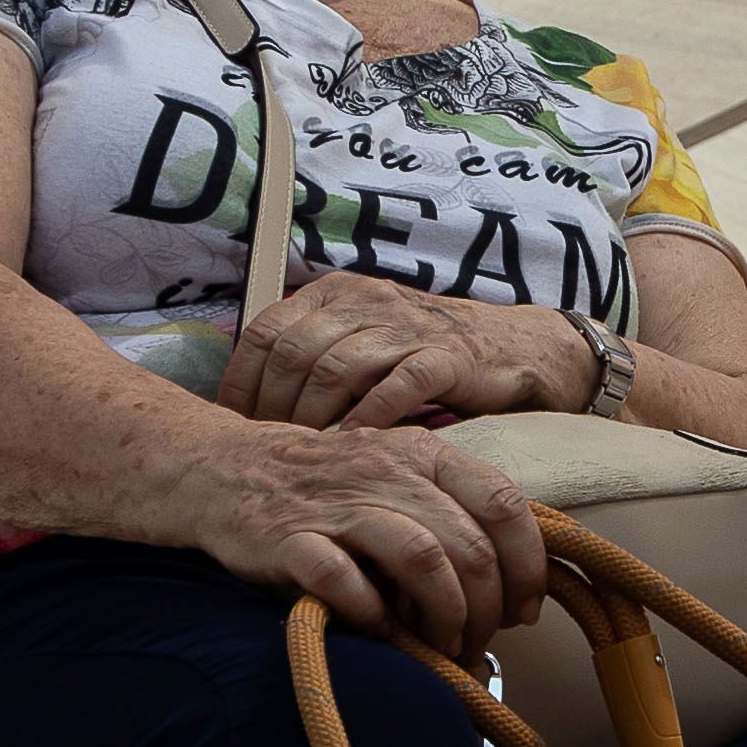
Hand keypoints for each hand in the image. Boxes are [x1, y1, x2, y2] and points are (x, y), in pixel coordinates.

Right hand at [184, 417, 548, 649]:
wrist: (223, 468)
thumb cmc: (324, 484)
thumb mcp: (394, 474)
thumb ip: (447, 510)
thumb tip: (506, 582)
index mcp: (423, 454)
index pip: (503, 503)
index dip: (526, 565)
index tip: (524, 611)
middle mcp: (387, 472)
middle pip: (469, 543)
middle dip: (486, 609)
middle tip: (475, 643)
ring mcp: (337, 504)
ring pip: (422, 558)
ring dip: (443, 614)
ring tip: (440, 645)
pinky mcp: (289, 538)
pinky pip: (344, 580)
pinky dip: (371, 613)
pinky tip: (378, 629)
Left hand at [218, 275, 596, 431]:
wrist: (514, 348)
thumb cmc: (425, 353)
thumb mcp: (362, 337)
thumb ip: (313, 352)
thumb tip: (249, 398)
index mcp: (338, 292)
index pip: (267, 328)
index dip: (241, 378)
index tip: (232, 422)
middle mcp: (367, 302)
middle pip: (295, 349)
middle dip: (271, 404)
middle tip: (265, 447)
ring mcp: (408, 327)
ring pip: (337, 366)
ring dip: (312, 415)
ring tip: (302, 453)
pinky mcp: (447, 357)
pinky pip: (396, 387)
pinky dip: (368, 419)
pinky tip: (354, 447)